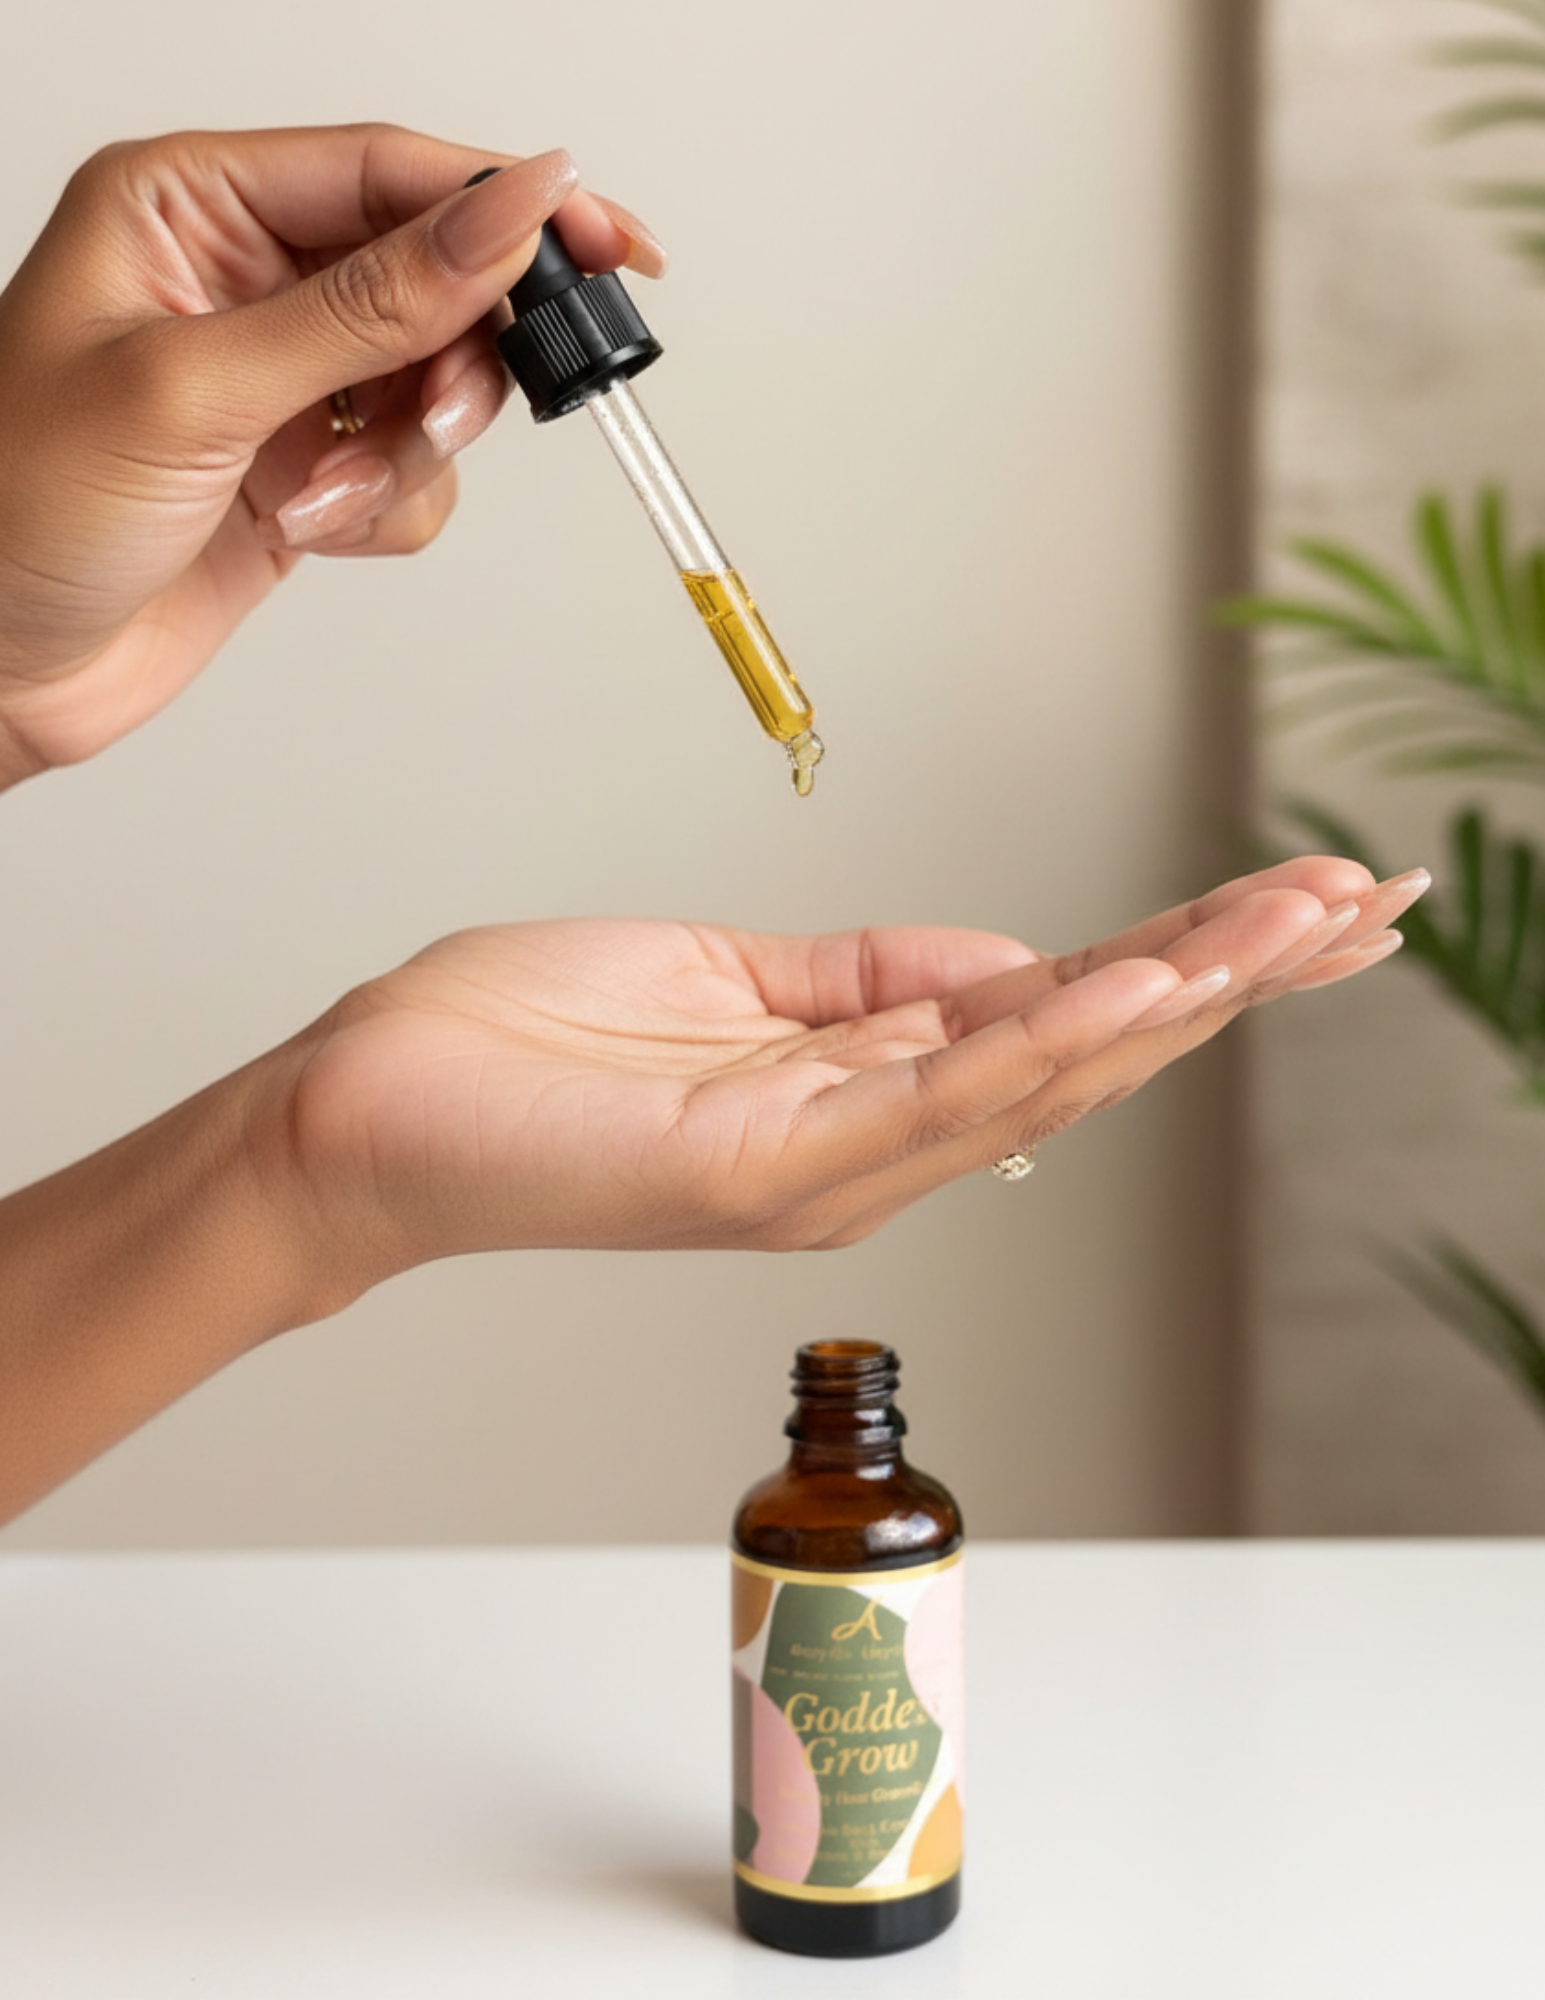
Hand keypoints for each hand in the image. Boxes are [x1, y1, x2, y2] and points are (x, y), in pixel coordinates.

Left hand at [0, 125, 664, 784]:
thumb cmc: (21, 506)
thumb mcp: (196, 387)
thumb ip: (367, 305)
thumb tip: (504, 219)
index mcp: (192, 206)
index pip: (389, 171)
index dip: (506, 203)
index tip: (603, 241)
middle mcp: (247, 280)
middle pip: (435, 277)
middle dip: (451, 359)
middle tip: (432, 415)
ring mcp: (284, 380)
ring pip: (438, 386)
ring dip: (404, 453)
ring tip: (320, 496)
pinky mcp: (309, 468)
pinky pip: (415, 474)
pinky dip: (385, 509)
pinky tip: (306, 529)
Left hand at [269, 856, 1429, 1276]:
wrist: (376, 1109)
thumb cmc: (525, 1047)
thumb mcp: (728, 982)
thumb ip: (871, 979)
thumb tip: (1009, 954)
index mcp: (862, 1089)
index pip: (1061, 1013)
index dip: (1193, 956)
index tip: (1301, 900)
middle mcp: (869, 1145)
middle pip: (1089, 1051)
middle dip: (1234, 975)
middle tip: (1363, 906)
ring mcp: (826, 1169)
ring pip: (1041, 1078)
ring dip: (1178, 999)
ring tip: (1291, 930)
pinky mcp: (764, 1171)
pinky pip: (932, 1098)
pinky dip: (1045, 1038)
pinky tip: (1138, 982)